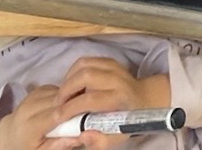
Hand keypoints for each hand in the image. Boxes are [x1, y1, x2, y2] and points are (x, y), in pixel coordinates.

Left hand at [0, 85, 83, 149]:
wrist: (10, 135)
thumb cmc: (27, 146)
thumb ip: (58, 145)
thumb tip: (79, 137)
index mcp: (29, 127)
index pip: (54, 115)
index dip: (72, 113)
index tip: (87, 115)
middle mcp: (28, 109)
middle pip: (58, 101)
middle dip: (73, 103)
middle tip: (87, 109)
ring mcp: (31, 97)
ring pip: (58, 92)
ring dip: (69, 97)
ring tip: (77, 106)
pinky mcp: (36, 90)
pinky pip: (55, 88)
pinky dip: (63, 93)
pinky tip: (66, 102)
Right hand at [52, 57, 169, 147]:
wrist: (144, 100)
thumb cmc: (127, 121)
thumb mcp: (116, 138)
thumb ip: (99, 142)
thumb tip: (82, 135)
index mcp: (119, 98)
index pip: (90, 99)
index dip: (70, 107)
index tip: (57, 116)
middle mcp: (117, 78)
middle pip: (85, 75)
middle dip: (66, 89)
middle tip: (57, 104)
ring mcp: (113, 66)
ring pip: (84, 64)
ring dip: (68, 78)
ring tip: (62, 94)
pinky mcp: (109, 60)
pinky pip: (86, 60)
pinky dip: (74, 71)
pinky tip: (71, 84)